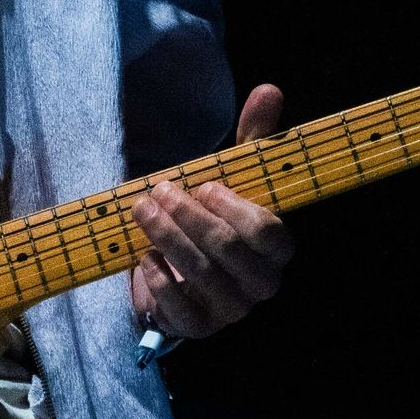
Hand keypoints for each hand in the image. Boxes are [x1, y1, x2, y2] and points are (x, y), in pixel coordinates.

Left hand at [129, 81, 294, 342]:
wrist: (176, 268)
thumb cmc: (211, 216)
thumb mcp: (232, 176)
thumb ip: (253, 137)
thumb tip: (269, 89)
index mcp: (277, 249)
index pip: (271, 235)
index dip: (235, 209)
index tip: (206, 185)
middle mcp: (261, 285)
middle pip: (229, 250)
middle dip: (189, 216)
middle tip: (159, 190)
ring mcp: (231, 310)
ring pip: (201, 274)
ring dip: (166, 237)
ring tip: (142, 210)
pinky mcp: (198, 329)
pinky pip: (179, 309)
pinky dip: (156, 279)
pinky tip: (142, 257)